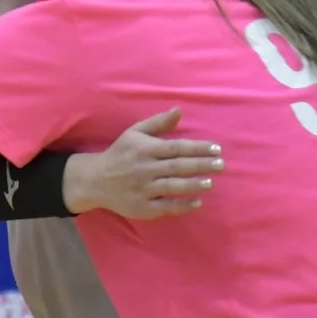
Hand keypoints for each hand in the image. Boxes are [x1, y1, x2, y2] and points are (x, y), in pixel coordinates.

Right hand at [64, 108, 219, 218]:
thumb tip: (180, 110)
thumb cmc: (120, 153)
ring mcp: (143, 189)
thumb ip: (158, 122)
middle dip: (201, 165)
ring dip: (193, 185)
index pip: (176, 148)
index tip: (216, 149)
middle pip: (178, 167)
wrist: (95, 180)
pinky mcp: (142, 207)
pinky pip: (165, 207)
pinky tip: (197, 203)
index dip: (198, 148)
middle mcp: (144, 169)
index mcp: (145, 149)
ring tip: (211, 182)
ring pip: (173, 186)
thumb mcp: (135, 133)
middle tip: (221, 165)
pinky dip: (182, 205)